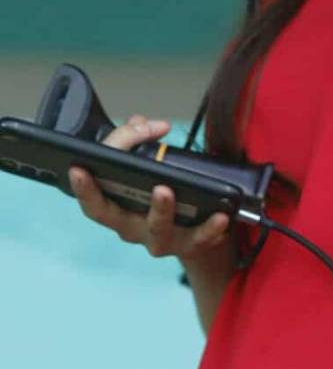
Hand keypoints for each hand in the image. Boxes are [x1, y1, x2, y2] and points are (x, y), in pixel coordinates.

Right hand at [66, 113, 234, 268]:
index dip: (83, 189)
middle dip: (120, 199)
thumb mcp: (145, 168)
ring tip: (168, 191)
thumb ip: (136, 140)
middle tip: (149, 183)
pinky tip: (220, 216)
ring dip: (162, 211)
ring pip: (158, 230)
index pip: (94, 204)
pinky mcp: (187, 246)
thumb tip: (140, 122)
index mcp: (116, 211)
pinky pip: (199, 240)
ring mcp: (159, 240)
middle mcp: (132, 228)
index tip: (77, 168)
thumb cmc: (160, 198)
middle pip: (118, 219)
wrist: (195, 235)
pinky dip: (209, 229)